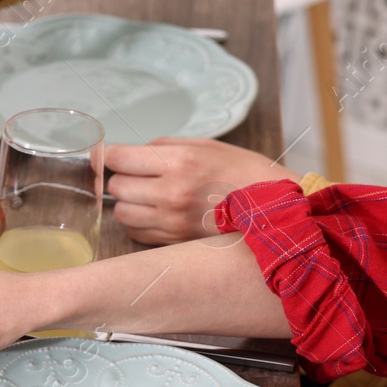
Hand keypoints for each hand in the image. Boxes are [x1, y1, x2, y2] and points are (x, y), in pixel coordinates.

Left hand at [106, 139, 299, 244]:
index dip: (112, 156)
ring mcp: (171, 221)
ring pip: (121, 213)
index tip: (115, 156)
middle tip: (141, 177)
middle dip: (123, 179)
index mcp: (180, 161)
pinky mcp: (173, 241)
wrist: (274, 209)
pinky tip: (158, 214)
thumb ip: (163, 146)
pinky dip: (140, 224)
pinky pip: (136, 233)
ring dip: (129, 203)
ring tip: (149, 197)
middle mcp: (172, 192)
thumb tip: (129, 152)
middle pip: (116, 187)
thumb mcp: (206, 146)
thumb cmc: (242, 172)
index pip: (119, 158)